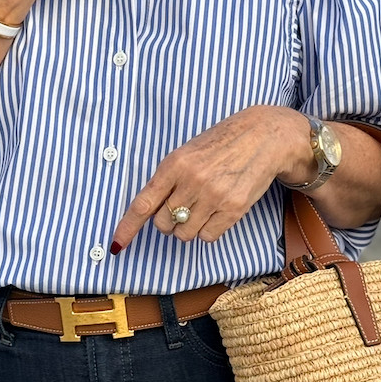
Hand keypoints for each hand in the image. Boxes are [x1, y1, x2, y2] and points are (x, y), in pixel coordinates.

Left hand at [111, 106, 305, 252]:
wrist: (263, 136)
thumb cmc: (221, 144)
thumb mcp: (188, 152)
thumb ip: (168, 180)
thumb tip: (151, 213)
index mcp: (174, 164)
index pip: (144, 203)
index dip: (128, 227)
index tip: (117, 244)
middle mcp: (192, 181)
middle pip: (164, 224)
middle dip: (169, 222)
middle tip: (183, 207)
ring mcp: (214, 196)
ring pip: (185, 234)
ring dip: (189, 228)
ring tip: (203, 206)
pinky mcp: (234, 208)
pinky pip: (208, 237)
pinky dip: (208, 231)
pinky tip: (217, 212)